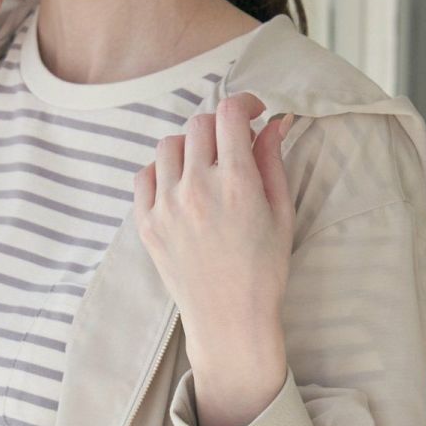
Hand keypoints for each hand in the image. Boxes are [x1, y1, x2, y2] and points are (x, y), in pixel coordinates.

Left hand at [133, 95, 296, 425]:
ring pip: (169, 145)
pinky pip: (145, 176)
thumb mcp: (281, 214)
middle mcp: (197, 189)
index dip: (244, 104)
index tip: (253, 114)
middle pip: (200, 125)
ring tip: (205, 169)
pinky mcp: (147, 224)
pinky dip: (162, 172)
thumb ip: (273, 163)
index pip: (230, 114)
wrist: (229, 321)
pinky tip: (180, 187)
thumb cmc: (263, 271)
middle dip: (220, 128)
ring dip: (190, 147)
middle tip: (232, 149)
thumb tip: (272, 123)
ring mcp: (167, 206)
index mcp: (237, 184)